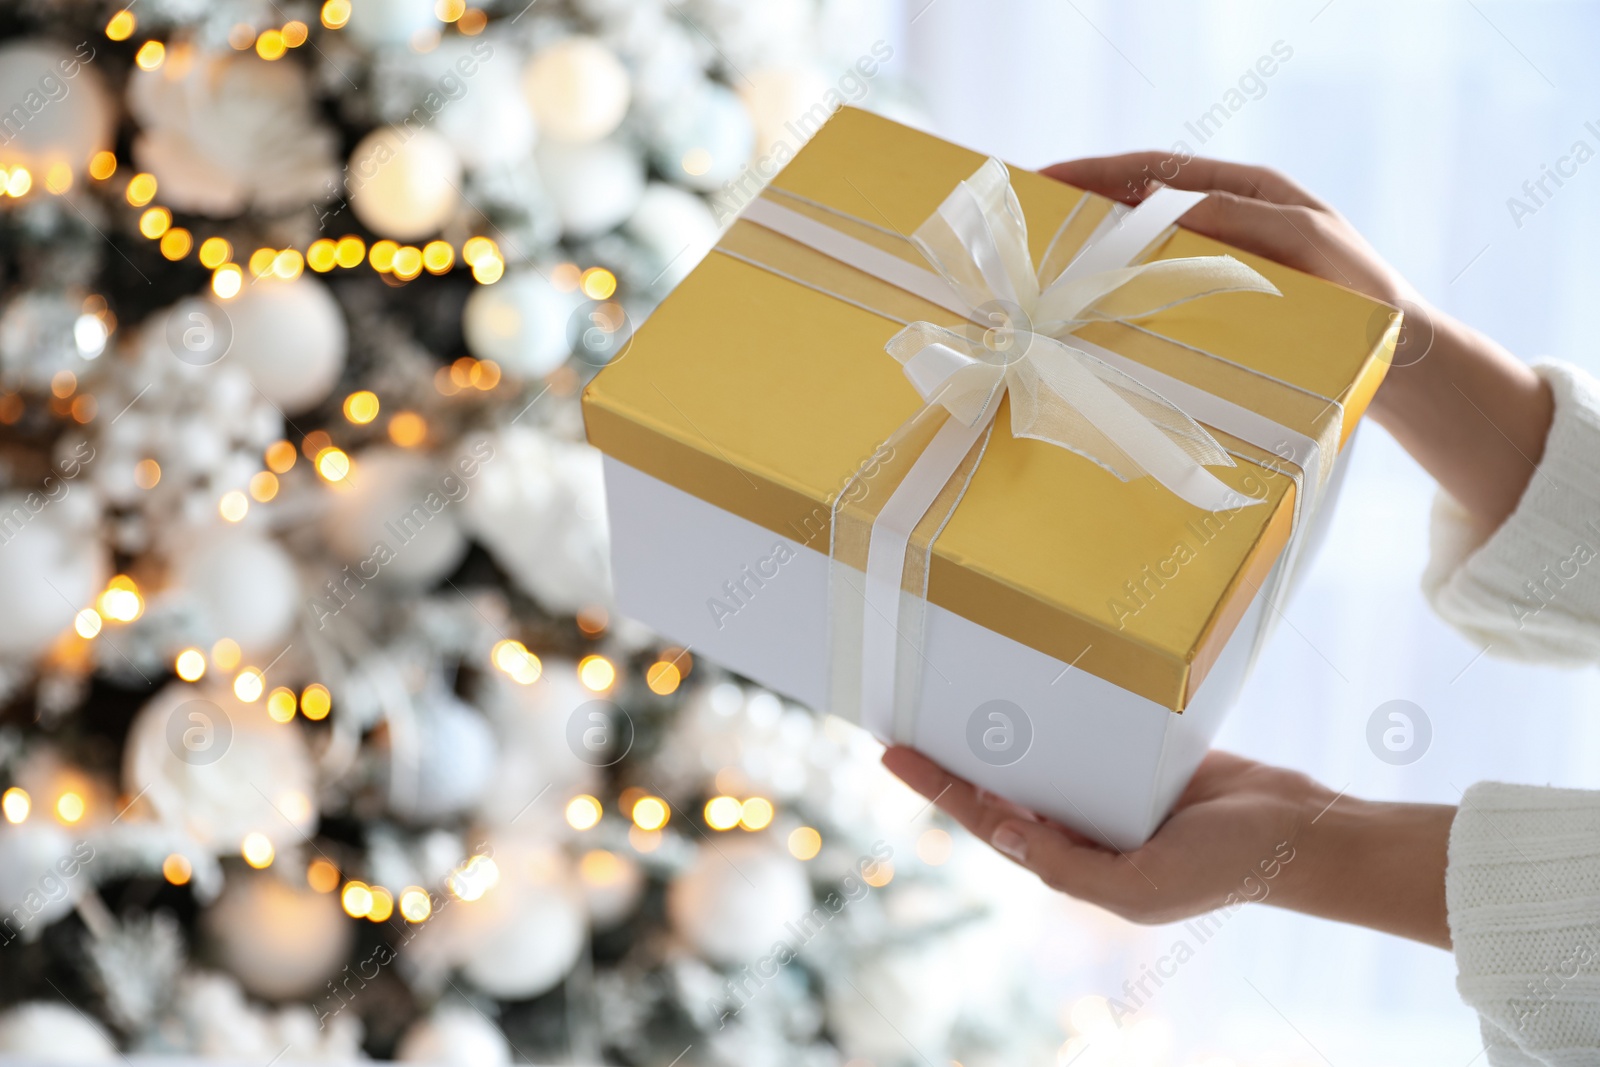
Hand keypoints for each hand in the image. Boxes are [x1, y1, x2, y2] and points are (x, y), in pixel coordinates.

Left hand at [882, 745, 1454, 946]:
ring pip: (1041, 753)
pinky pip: (1088, 728)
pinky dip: (1057, 710)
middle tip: (907, 711)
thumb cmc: (1223, 868)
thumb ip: (1065, 865)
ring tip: (953, 689)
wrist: (1300, 834)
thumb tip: (1000, 835)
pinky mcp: (1142, 755)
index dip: (939, 788)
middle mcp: (1084, 828)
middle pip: (1005, 785)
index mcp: (1075, 862)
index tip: (893, 752)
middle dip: (958, 755)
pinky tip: (1026, 682)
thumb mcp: (1138, 883)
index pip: (989, 820)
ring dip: (1002, 729)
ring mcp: (1112, 790)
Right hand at [1042, 154, 1416, 308]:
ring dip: (1097, 259)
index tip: (1048, 177)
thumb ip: (1236, 217)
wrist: (1400, 363)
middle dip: (1085, 210)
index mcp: (1249, 193)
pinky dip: (1125, 300)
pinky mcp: (1222, 314)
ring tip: (1048, 269)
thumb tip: (1162, 205)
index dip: (1099, 173)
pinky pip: (1162, 297)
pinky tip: (1097, 317)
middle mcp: (1229, 226)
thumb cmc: (1363, 294)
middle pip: (1141, 208)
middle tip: (1031, 221)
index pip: (1158, 171)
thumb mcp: (1301, 239)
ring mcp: (1223, 270)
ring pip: (1146, 255)